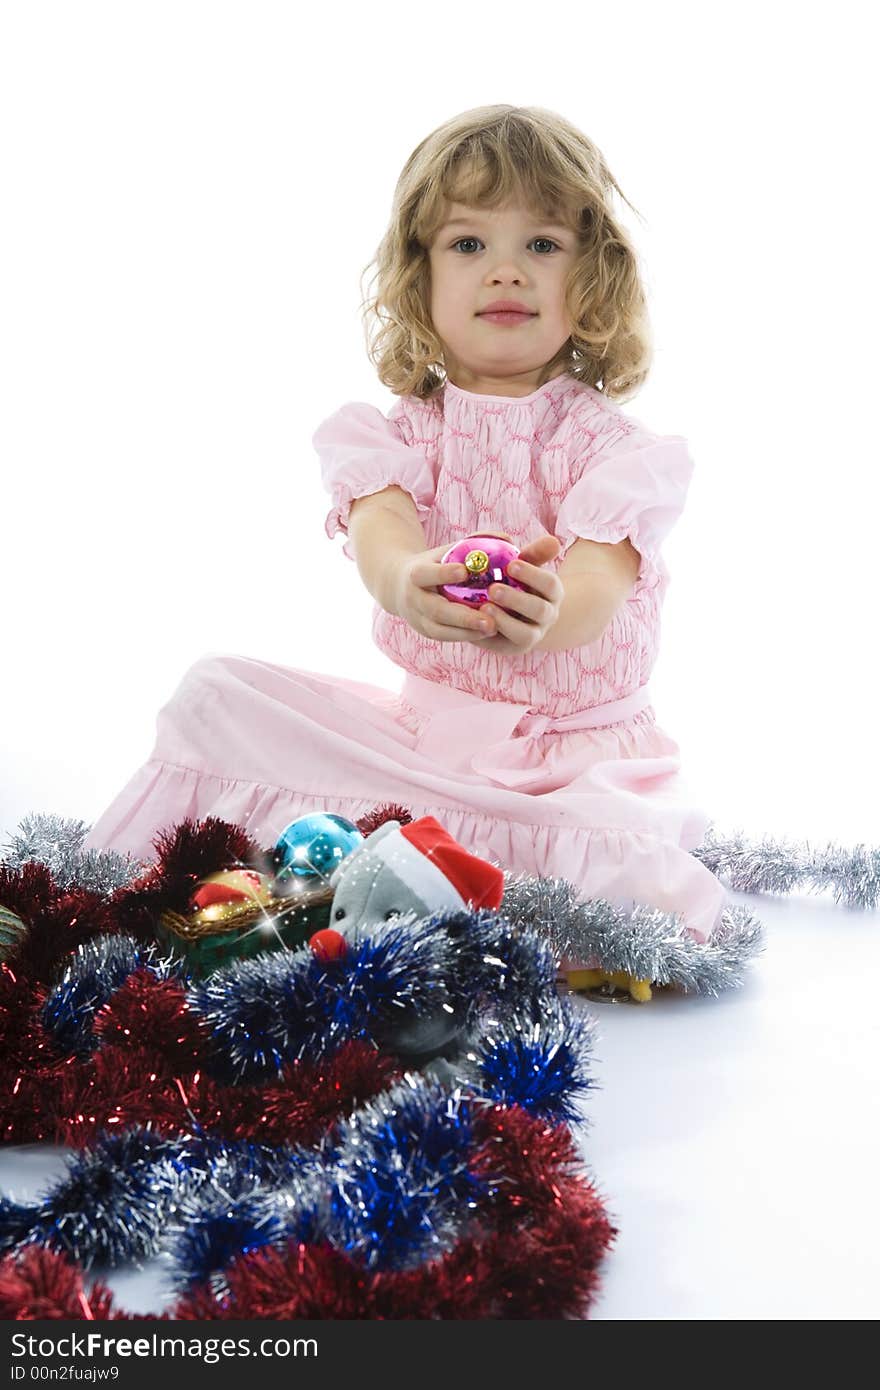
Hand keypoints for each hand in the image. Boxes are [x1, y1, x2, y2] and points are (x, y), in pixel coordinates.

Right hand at [390, 544, 499, 644]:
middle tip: (489, 619)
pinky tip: (486, 633)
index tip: (464, 571)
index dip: (443, 573)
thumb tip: (506, 538)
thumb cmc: (434, 564)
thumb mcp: (445, 550)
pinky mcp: (425, 632)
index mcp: (415, 574)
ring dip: (467, 631)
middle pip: (436, 610)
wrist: (401, 587)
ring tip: (493, 628)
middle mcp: (413, 599)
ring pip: (440, 629)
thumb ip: (473, 543)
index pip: (425, 574)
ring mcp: (417, 618)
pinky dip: (465, 636)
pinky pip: (445, 637)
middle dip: (462, 616)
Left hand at [472, 533, 563, 654]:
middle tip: (493, 589)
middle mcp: (547, 615)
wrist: (512, 609)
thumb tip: (553, 541)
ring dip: (505, 620)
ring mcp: (533, 635)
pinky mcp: (514, 647)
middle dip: (517, 599)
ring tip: (484, 608)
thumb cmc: (517, 581)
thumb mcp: (525, 565)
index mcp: (552, 593)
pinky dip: (492, 634)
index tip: (512, 564)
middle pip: (539, 610)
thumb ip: (534, 554)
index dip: (533, 575)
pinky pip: (506, 645)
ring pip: (526, 633)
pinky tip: (476, 622)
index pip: (550, 584)